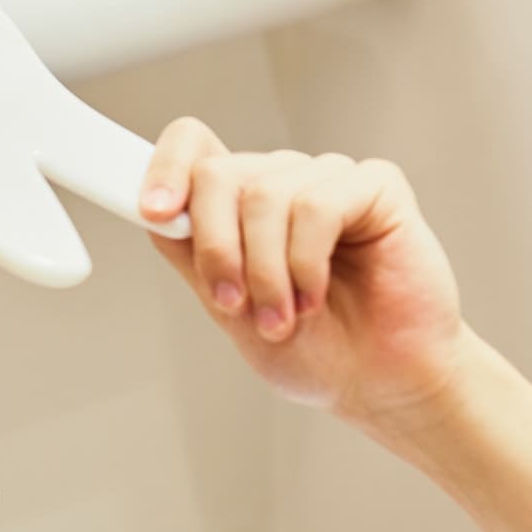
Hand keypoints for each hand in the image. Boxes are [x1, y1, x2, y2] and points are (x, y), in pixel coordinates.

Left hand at [141, 119, 469, 433]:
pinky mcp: (376, 187)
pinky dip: (305, 262)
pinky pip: (318, 205)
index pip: (193, 148)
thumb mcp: (230, 310)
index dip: (166, 167)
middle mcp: (281, 182)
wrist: (377, 383)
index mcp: (240, 206)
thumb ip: (194, 256)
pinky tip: (315, 295)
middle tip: (234, 304)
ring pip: (266, 195)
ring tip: (283, 318)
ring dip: (266, 272)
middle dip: (217, 249)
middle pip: (219, 174)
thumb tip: (154, 213)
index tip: (154, 212)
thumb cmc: (314, 350)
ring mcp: (328, 180)